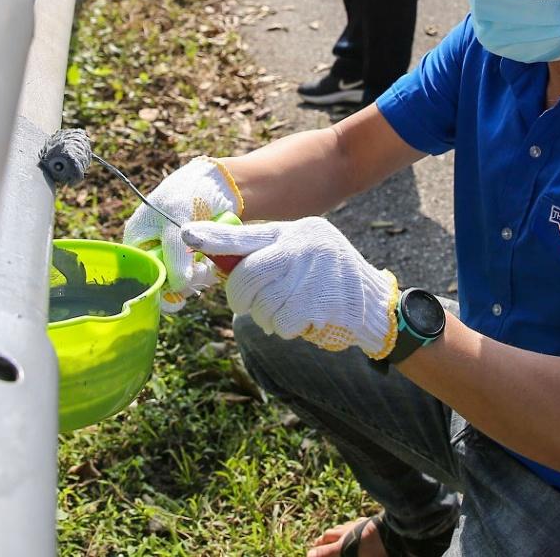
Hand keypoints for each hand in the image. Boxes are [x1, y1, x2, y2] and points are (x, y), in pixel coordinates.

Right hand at [123, 157, 242, 310]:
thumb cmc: (190, 193)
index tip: (182, 280)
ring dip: (198, 277)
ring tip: (209, 265)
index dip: (161, 281)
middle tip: (201, 271)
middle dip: (183, 281)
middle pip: (162, 281)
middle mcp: (153, 250)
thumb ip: (176, 254)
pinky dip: (207, 272)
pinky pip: (196, 275)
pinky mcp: (192, 257)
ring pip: (182, 281)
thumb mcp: (178, 222)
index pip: (141, 273)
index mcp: (137, 240)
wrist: (220, 183)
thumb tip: (179, 286)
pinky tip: (215, 263)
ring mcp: (173, 254)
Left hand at [182, 217, 398, 358]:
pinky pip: (280, 323)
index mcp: (294, 232)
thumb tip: (220, 265)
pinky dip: (285, 327)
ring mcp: (311, 276)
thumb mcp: (300, 252)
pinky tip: (303, 318)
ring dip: (267, 316)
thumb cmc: (325, 277)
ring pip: (261, 305)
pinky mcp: (318, 305)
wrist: (372, 302)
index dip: (214, 238)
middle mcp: (302, 248)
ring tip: (289, 308)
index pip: (246, 235)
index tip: (186, 234)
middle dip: (241, 296)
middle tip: (249, 302)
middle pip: (246, 277)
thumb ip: (266, 255)